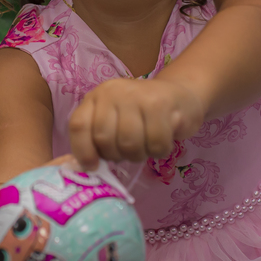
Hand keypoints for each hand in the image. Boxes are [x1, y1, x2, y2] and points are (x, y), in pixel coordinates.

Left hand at [68, 78, 204, 170]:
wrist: (180, 97)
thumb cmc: (143, 116)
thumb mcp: (115, 120)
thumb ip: (97, 139)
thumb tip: (84, 168)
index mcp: (97, 97)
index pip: (79, 125)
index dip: (83, 150)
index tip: (93, 166)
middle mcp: (113, 92)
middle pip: (104, 138)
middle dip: (117, 155)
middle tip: (129, 151)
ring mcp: (137, 95)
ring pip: (129, 143)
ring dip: (139, 155)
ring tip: (146, 145)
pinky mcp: (161, 104)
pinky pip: (155, 143)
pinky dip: (160, 150)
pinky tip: (163, 141)